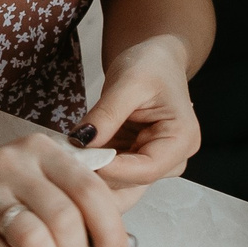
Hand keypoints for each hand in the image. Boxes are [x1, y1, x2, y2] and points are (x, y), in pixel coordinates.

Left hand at [77, 39, 198, 189]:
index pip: (147, 169)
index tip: (79, 159)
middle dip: (99, 174)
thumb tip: (82, 143)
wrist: (155, 62)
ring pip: (122, 184)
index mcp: (182, 139)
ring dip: (94, 174)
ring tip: (67, 157)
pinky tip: (75, 157)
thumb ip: (106, 114)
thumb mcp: (127, 82)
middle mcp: (175, 159)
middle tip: (65, 160)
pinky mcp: (139, 162)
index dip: (112, 169)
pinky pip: (115, 175)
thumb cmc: (150, 65)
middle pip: (134, 182)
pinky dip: (95, 168)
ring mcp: (157, 164)